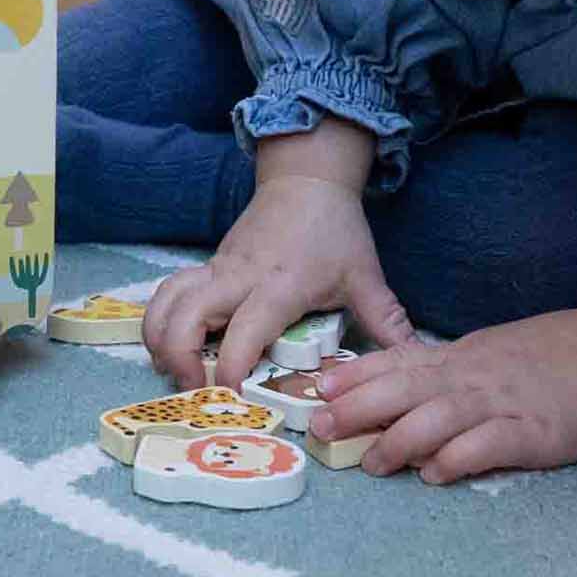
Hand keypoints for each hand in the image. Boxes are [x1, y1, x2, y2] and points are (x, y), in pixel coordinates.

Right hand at [142, 123, 413, 390]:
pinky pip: (170, 292)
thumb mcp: (365, 276)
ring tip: (176, 373)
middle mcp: (239, 277)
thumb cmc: (334, 229)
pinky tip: (172, 346)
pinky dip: (161, 320)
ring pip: (166, 300)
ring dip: (160, 339)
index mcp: (280, 284)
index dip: (233, 367)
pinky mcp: (207, 265)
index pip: (246, 329)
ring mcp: (217, 269)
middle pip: (186, 315)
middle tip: (195, 391)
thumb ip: (387, 322)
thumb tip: (416, 362)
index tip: (233, 398)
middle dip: (178, 357)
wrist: (306, 179)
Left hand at [308, 299, 576, 482]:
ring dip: (401, 441)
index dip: (353, 377)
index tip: (315, 390)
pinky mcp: (531, 432)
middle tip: (323, 427)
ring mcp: (498, 403)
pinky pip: (488, 444)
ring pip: (439, 418)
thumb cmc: (538, 363)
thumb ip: (437, 377)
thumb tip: (386, 400)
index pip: (394, 362)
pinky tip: (436, 474)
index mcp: (454, 359)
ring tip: (374, 464)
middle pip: (404, 389)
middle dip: (359, 408)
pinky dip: (458, 459)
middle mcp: (468, 377)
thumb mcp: (481, 358)